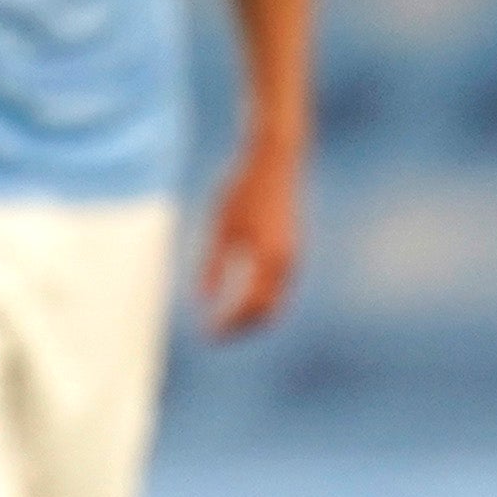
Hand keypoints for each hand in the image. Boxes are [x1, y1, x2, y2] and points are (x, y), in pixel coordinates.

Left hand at [199, 138, 303, 336]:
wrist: (275, 161)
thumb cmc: (242, 191)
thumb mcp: (219, 228)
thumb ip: (212, 267)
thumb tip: (202, 302)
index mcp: (269, 261)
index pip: (251, 308)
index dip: (230, 325)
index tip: (208, 335)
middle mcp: (288, 264)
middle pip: (268, 311)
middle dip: (242, 326)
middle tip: (215, 334)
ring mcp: (294, 256)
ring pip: (276, 299)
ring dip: (252, 314)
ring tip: (224, 321)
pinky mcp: (292, 248)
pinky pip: (279, 286)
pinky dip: (261, 298)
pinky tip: (241, 297)